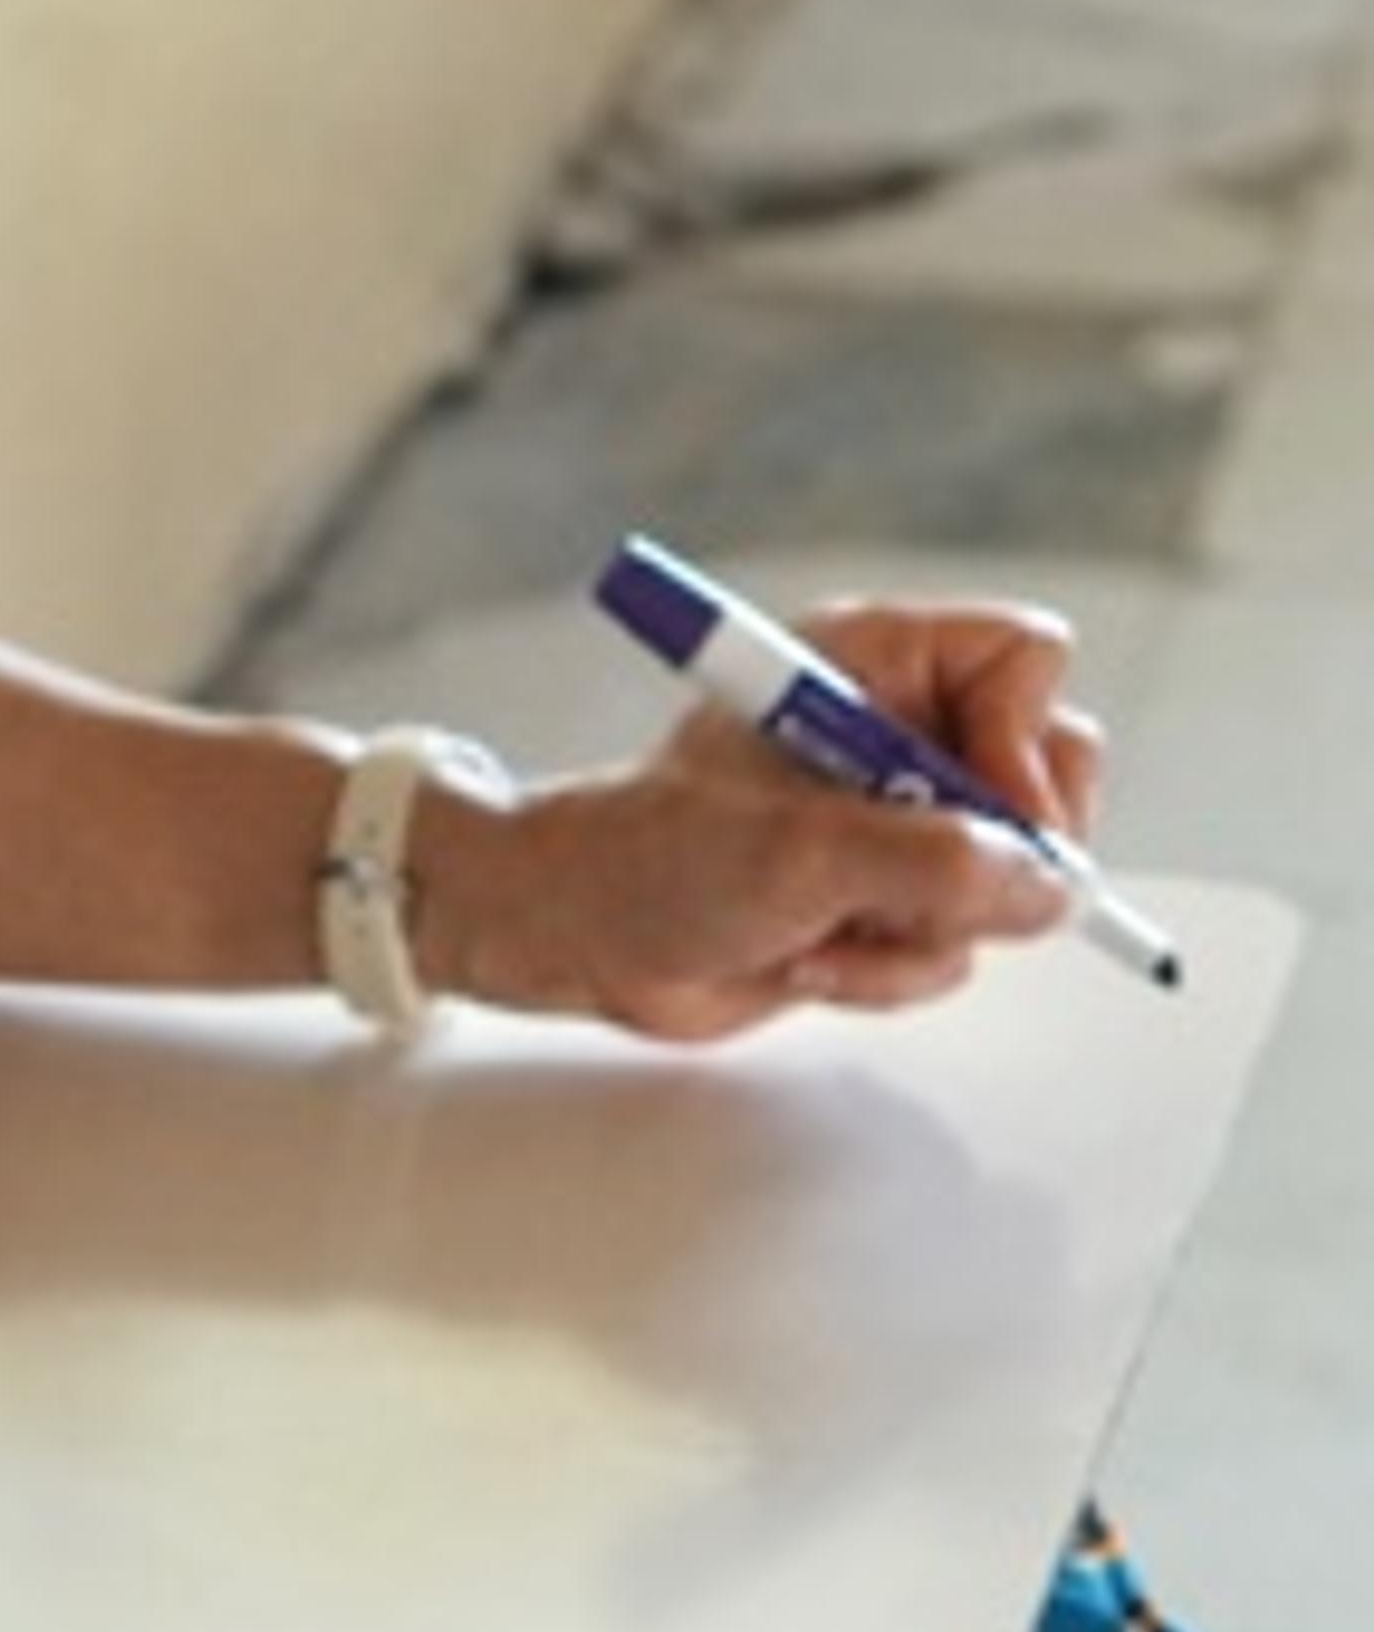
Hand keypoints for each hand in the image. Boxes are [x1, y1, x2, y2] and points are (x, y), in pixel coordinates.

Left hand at [429, 588, 1102, 1039]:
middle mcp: (900, 727)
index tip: (986, 820)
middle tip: (917, 898)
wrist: (579, 939)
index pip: (1029, 659)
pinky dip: (891, 971)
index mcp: (876, 661)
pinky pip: (961, 939)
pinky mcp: (888, 895)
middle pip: (1052, 773)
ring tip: (819, 931)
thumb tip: (1048, 889)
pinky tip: (808, 960)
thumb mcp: (799, 854)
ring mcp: (901, 817)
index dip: (1026, 743)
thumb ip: (937, 866)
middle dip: (991, 861)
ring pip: (1010, 878)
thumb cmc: (652, 858)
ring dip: (920, 933)